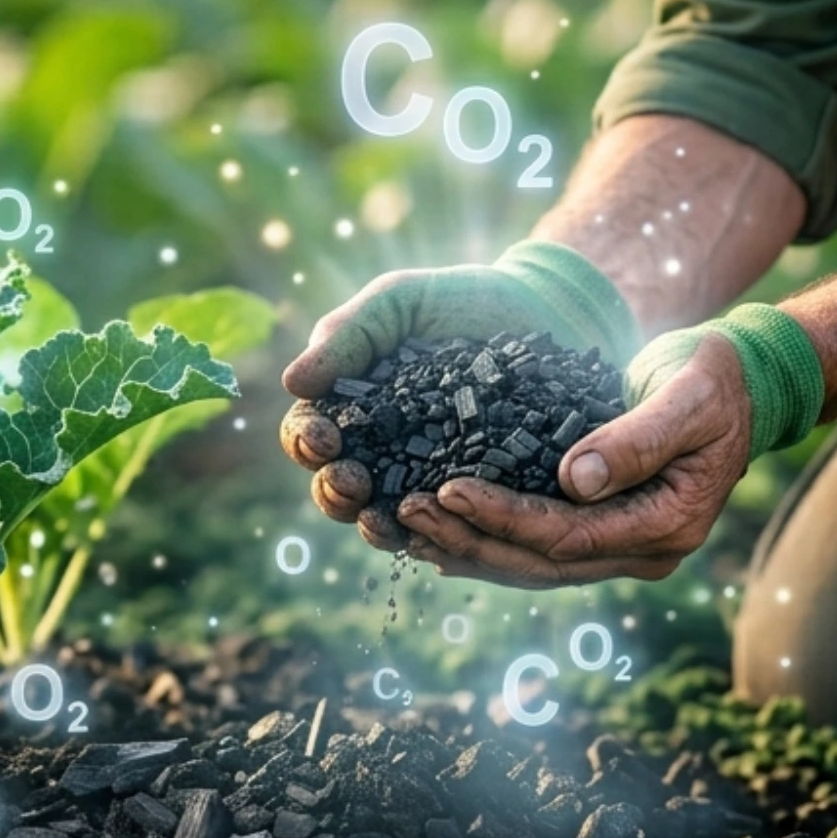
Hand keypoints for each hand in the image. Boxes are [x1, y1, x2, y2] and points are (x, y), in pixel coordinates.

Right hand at [279, 245, 635, 543]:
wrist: (543, 309)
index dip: (306, 441)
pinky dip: (437, 537)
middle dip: (335, 491)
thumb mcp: (399, 301)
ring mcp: (429, 478)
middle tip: (350, 480)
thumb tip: (293, 382)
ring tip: (382, 519)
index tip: (321, 436)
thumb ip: (348, 333)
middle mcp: (382, 452)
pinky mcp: (479, 494)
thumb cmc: (459, 300)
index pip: (310, 436)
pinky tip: (437, 535)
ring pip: (387, 518)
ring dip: (374, 526)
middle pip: (339, 489)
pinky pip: (450, 526)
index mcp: (352, 408)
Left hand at [385, 332, 753, 585]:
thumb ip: (637, 439)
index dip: (504, 517)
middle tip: (405, 514)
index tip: (448, 488)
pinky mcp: (601, 528)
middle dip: (469, 540)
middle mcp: (642, 550)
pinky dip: (486, 540)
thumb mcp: (688, 397)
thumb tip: (575, 480)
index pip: (567, 536)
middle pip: (540, 562)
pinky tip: (439, 532)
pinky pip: (536, 546)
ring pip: (531, 564)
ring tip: (405, 528)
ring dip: (467, 547)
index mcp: (666, 526)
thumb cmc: (717, 380)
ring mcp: (621, 545)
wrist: (741, 385)